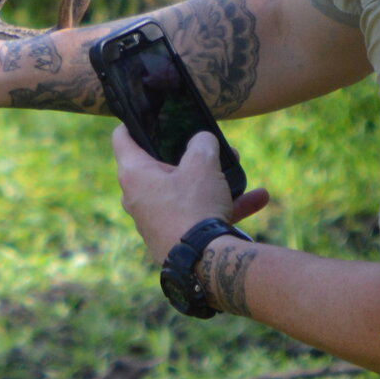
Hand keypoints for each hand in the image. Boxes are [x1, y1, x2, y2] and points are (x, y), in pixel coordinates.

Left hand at [112, 126, 271, 264]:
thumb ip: (202, 143)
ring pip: (184, 191)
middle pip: (158, 166)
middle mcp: (137, 197)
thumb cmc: (196, 207)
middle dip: (188, 155)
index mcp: (134, 174)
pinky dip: (222, 206)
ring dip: (212, 181)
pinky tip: (257, 199)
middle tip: (208, 146)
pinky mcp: (172, 238)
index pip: (122, 138)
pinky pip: (197, 214)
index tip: (148, 114)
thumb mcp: (203, 164)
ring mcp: (154, 220)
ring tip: (238, 171)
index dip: (133, 121)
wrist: (205, 264)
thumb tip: (202, 141)